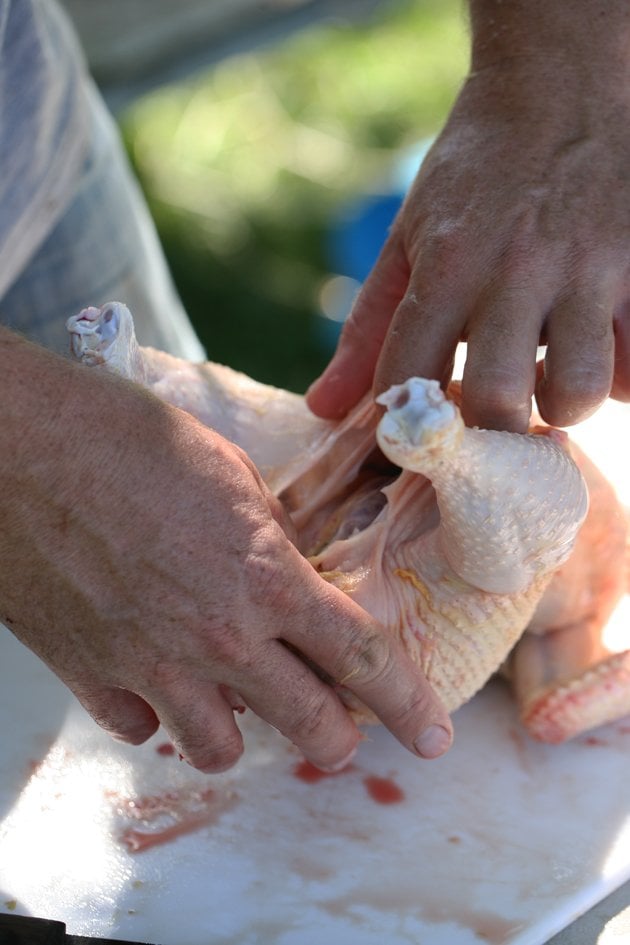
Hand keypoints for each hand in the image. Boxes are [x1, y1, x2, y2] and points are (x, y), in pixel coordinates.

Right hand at [0, 330, 451, 771]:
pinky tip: (153, 677)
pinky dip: (155, 712)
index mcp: (264, 578)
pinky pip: (139, 727)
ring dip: (239, 730)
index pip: (360, 658)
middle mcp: (217, 637)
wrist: (22, 446)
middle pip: (307, 725)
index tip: (431, 736)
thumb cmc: (125, 437)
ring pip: (219, 750)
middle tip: (338, 731)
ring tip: (234, 697)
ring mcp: (149, 665)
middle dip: (337, 737)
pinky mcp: (89, 674)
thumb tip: (281, 563)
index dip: (406, 703)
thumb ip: (266, 533)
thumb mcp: (228, 471)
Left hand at [307, 1, 629, 431]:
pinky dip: (620, 377)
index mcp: (447, 265)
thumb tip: (321, 408)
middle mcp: (516, 271)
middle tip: (492, 416)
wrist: (558, 88)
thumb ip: (367, 329)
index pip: (408, 379)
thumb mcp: (407, 239)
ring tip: (548, 383)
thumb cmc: (473, 175)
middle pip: (498, 401)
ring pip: (577, 391)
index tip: (419, 433)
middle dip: (489, 432)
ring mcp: (587, 269)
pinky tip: (598, 353)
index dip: (405, 426)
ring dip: (559, 406)